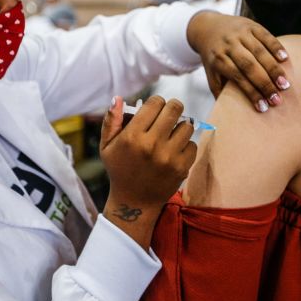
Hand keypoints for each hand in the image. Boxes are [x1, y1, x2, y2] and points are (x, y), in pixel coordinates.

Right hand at [99, 95, 196, 248]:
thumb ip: (111, 120)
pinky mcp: (182, 168)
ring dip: (180, 127)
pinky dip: (186, 145)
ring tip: (171, 134)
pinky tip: (175, 151)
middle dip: (172, 108)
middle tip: (168, 114)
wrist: (134, 203)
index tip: (155, 109)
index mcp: (132, 136)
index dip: (157, 102)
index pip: (155, 103)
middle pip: (175, 109)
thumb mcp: (107, 146)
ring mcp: (169, 157)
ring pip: (187, 125)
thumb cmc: (119, 169)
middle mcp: (152, 145)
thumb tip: (117, 97)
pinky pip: (193, 144)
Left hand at [186, 11, 289, 111]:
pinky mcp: (251, 25)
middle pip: (249, 65)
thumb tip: (230, 113)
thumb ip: (219, 90)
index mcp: (218, 59)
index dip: (251, 93)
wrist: (208, 27)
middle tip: (277, 99)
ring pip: (259, 51)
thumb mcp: (211, 73)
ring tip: (285, 84)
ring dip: (273, 68)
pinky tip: (285, 59)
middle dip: (264, 84)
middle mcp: (229, 45)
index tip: (263, 107)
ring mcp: (240, 33)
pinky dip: (276, 47)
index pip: (237, 77)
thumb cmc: (214, 56)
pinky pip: (265, 36)